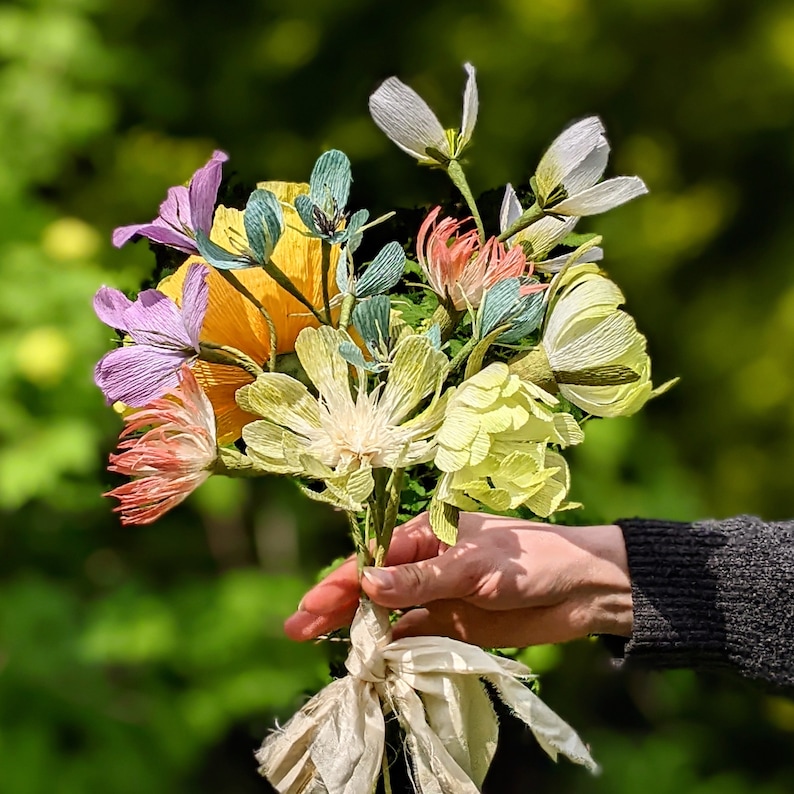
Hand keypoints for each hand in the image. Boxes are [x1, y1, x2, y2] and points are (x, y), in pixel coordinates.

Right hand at [285, 512, 632, 646]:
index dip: (342, 582)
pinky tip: (369, 660)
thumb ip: (421, 579)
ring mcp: (439, 597)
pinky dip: (392, 648)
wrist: (582, 589)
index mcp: (429, 536)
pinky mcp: (454, 626)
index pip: (375, 560)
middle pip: (373, 587)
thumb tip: (367, 585)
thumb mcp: (473, 565)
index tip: (312, 605)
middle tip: (297, 628)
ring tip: (318, 643)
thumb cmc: (530, 561)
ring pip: (387, 613)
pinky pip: (414, 637)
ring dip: (357, 628)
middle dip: (336, 605)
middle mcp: (427, 566)